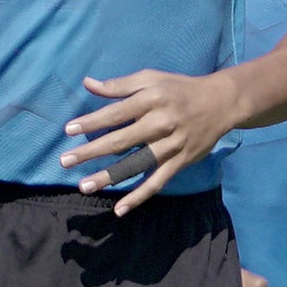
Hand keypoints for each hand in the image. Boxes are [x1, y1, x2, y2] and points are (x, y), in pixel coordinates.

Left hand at [62, 66, 241, 211]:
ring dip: (109, 176)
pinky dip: (139, 196)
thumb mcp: (151, 78)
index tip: (68, 130)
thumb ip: (119, 85)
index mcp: (151, 100)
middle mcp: (160, 123)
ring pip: (136, 164)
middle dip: (90, 151)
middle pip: (120, 140)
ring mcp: (171, 145)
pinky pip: (157, 182)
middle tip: (65, 161)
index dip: (91, 122)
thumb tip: (89, 84)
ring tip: (84, 186)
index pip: (115, 113)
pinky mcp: (180, 162)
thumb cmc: (180, 88)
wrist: (222, 102)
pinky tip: (120, 208)